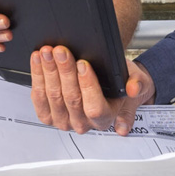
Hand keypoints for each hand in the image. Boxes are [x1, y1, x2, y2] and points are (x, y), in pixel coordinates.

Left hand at [30, 49, 154, 134]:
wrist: (109, 85)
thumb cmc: (120, 83)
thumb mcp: (136, 80)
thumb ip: (137, 84)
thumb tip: (133, 88)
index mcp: (105, 118)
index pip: (94, 106)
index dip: (87, 85)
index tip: (83, 64)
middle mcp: (83, 123)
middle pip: (71, 98)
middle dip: (64, 72)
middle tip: (61, 51)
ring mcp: (64, 121)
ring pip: (53, 96)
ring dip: (48, 72)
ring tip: (48, 52)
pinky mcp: (48, 115)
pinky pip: (39, 98)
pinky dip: (37, 77)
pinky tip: (38, 61)